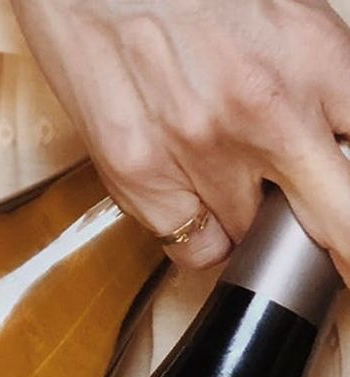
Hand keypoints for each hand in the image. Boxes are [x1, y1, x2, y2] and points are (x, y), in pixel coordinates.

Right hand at [11, 0, 349, 277]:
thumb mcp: (282, 15)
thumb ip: (319, 84)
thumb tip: (336, 149)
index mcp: (313, 58)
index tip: (348, 217)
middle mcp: (262, 111)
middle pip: (338, 224)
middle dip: (342, 248)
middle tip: (340, 259)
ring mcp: (199, 151)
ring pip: (251, 238)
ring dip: (247, 219)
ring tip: (220, 168)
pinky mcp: (141, 177)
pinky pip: (193, 247)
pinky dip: (196, 232)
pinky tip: (185, 188)